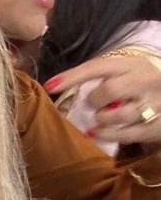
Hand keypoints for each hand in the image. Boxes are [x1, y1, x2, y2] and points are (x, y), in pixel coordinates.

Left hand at [45, 53, 160, 145]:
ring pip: (115, 115)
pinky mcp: (154, 126)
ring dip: (101, 119)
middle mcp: (145, 81)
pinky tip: (95, 133)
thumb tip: (61, 92)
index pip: (98, 67)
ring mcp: (153, 104)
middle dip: (93, 101)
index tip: (50, 86)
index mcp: (133, 64)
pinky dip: (105, 135)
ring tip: (101, 117)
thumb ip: (101, 78)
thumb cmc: (141, 87)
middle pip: (108, 90)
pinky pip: (123, 135)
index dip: (72, 76)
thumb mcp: (127, 73)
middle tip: (92, 105)